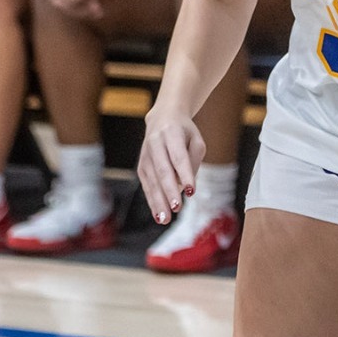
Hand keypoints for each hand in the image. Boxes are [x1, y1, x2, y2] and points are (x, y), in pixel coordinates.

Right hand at [138, 105, 203, 222]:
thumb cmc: (184, 132)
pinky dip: (152, 200)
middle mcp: (155, 142)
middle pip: (163, 170)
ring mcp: (145, 154)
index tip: (192, 191)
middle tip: (176, 208)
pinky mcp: (141, 165)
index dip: (185, 174)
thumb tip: (184, 186)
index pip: (179, 156)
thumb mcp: (196, 141)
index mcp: (171, 132)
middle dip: (169, 190)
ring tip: (165, 218)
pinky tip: (158, 214)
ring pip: (152, 180)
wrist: (162, 118)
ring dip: (158, 200)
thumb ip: (193, 161)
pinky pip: (146, 184)